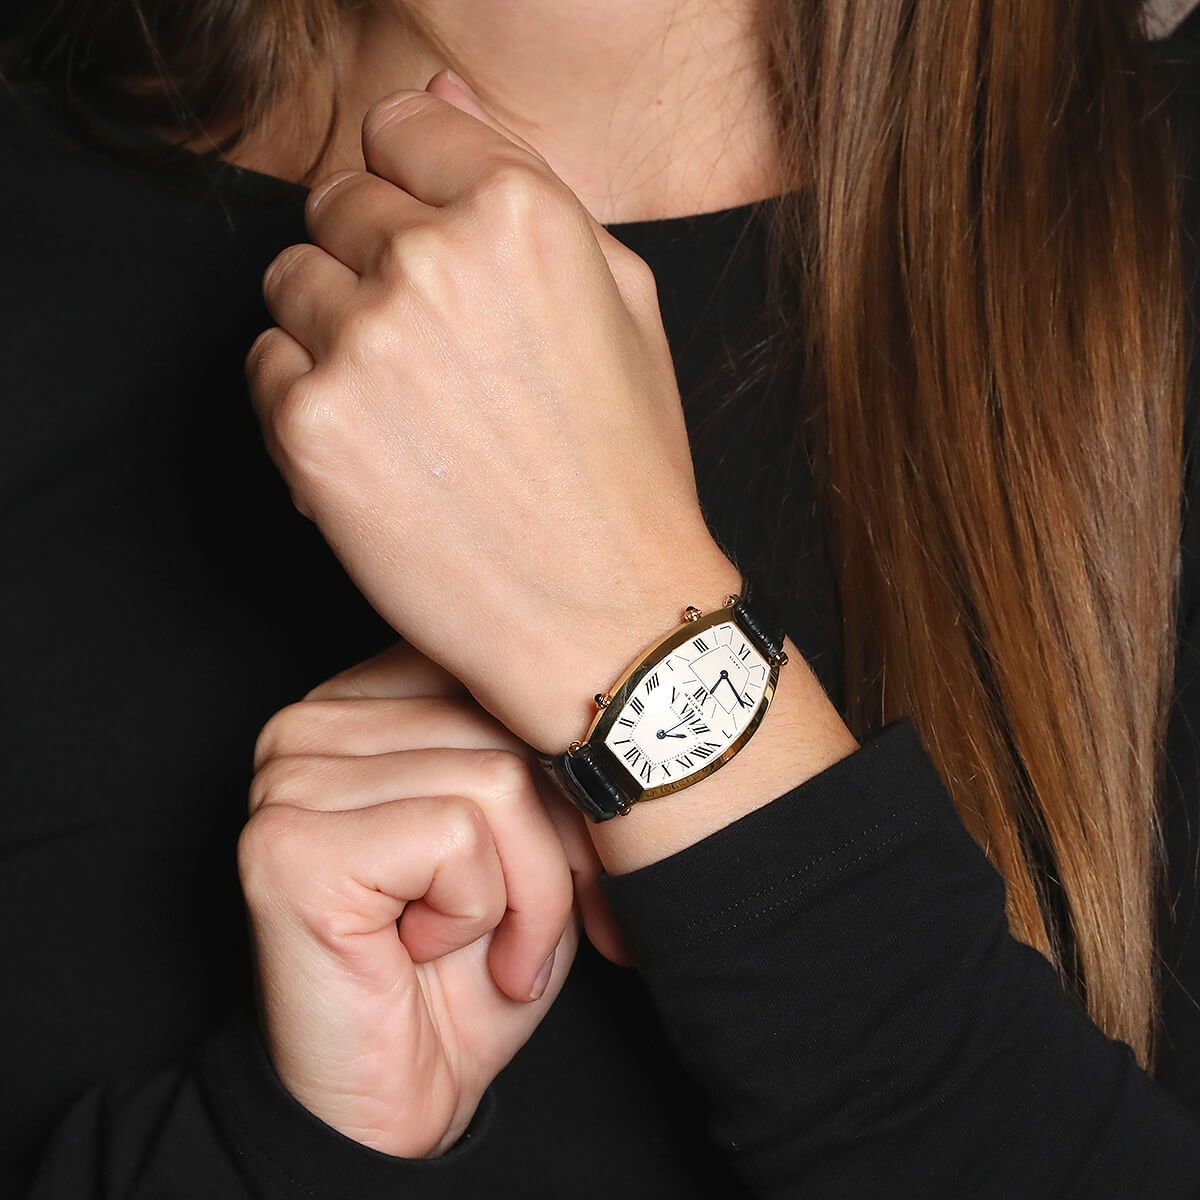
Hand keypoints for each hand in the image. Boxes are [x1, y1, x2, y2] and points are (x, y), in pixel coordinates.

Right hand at [239, 641, 624, 1157]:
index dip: (562, 774)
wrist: (391, 1099)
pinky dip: (476, 911)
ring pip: (496, 780)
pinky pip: (455, 836)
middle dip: (558, 847)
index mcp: (363, 704)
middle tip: (534, 933)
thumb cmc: (465, 971)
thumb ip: (546, 757)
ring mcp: (289, 777)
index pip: (501, 673)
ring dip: (524, 893)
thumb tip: (616, 711)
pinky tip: (423, 948)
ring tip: (485, 947)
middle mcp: (312, 723)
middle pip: (506, 725)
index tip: (578, 863)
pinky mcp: (289, 842)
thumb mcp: (534, 844)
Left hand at [247, 70, 741, 753]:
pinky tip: (382, 455)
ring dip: (335, 333)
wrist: (604, 615)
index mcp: (520, 212)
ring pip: (290, 282)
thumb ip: (528, 181)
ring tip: (411, 410)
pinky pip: (267, 368)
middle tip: (436, 355)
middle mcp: (434, 261)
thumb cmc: (624, 467)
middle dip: (375, 264)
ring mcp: (364, 343)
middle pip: (335, 202)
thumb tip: (438, 94)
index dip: (415, 192)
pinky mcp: (312, 427)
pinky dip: (309, 406)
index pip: (398, 128)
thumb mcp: (625, 301)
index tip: (437, 254)